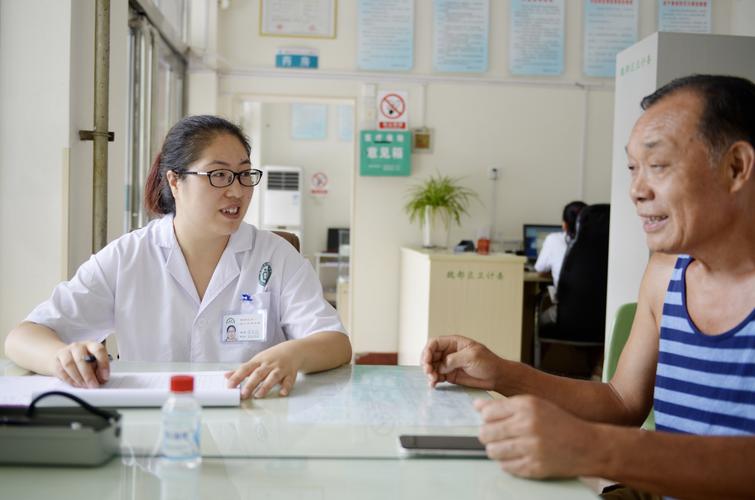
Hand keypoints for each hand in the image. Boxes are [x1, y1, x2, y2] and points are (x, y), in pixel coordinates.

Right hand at [51, 341, 109, 387]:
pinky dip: (69, 380)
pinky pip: (61, 370)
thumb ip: (99, 370)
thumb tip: (102, 379)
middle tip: (93, 385)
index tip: (104, 377)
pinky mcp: (56, 359)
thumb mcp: (95, 362)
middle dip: (88, 375)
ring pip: (69, 364)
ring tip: (84, 386)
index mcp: (91, 345)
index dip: (103, 364)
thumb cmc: (84, 360)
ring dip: (78, 378)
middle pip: (82, 359)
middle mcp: (78, 346)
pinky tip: (76, 384)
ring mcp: (66, 351)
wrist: (65, 357)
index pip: (98, 350)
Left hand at [225, 342, 301, 398]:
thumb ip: (242, 370)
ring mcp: (280, 369)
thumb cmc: (272, 357)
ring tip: (258, 395)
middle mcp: (269, 365)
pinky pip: (289, 380)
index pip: (245, 368)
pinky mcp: (290, 374)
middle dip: (250, 384)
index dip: (237, 377)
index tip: (229, 386)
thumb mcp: (256, 361)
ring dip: (266, 386)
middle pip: (258, 374)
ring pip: (273, 377)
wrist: (293, 350)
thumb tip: (226, 376)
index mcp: (258, 361)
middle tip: (243, 394)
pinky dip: (286, 387)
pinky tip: (282, 392)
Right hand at [421, 335, 501, 389]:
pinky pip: (437, 376)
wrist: (497, 377)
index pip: (435, 343)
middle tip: (429, 372)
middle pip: (430, 355)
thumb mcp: (471, 357)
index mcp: (454, 343)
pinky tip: (434, 385)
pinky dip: (433, 380)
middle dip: (427, 363)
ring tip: (432, 380)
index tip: (426, 361)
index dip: (427, 351)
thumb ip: (454, 359)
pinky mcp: (450, 375)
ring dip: (429, 373)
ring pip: (432, 366)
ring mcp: (449, 364)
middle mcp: (449, 352)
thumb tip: (441, 365)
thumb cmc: (488, 363)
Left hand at [475, 396, 596, 478]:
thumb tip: (477, 405)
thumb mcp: (535, 404)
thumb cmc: (560, 423)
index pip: (488, 412)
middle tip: (493, 436)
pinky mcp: (534, 467)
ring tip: (505, 446)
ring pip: (493, 452)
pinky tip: (516, 456)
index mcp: (527, 406)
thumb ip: (504, 405)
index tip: (490, 420)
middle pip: (486, 433)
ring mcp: (531, 448)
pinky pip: (506, 467)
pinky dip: (507, 463)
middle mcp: (528, 426)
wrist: (588, 446)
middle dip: (487, 435)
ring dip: (495, 450)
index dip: (486, 418)